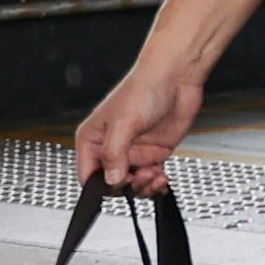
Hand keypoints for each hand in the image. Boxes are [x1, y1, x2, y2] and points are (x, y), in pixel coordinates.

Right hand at [75, 55, 203, 194]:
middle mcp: (111, 148)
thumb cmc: (143, 89)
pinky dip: (157, 182)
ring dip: (144, 185)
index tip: (119, 185)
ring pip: (133, 182)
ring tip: (155, 175)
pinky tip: (162, 177)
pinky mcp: (154, 152)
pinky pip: (151, 176)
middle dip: (128, 186)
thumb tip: (111, 179)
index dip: (102, 185)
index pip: (88, 175)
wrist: (176, 78)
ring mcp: (134, 151)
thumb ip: (114, 153)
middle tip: (142, 176)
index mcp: (92, 140)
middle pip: (112, 182)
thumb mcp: (123, 123)